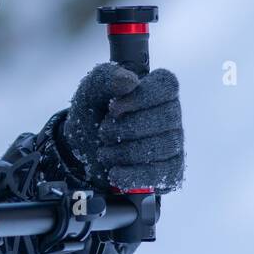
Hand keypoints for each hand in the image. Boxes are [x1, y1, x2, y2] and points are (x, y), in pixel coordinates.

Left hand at [60, 63, 184, 192]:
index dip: (141, 96)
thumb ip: (105, 78)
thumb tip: (130, 80)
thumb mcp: (90, 91)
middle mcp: (171, 115)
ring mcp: (173, 144)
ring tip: (105, 152)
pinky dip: (133, 175)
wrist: (81, 149)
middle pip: (164, 118)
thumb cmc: (93, 114)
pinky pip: (163, 175)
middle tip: (104, 132)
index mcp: (156, 90)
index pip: (167, 85)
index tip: (113, 107)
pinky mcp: (170, 171)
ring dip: (124, 151)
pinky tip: (115, 173)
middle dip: (124, 128)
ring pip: (161, 147)